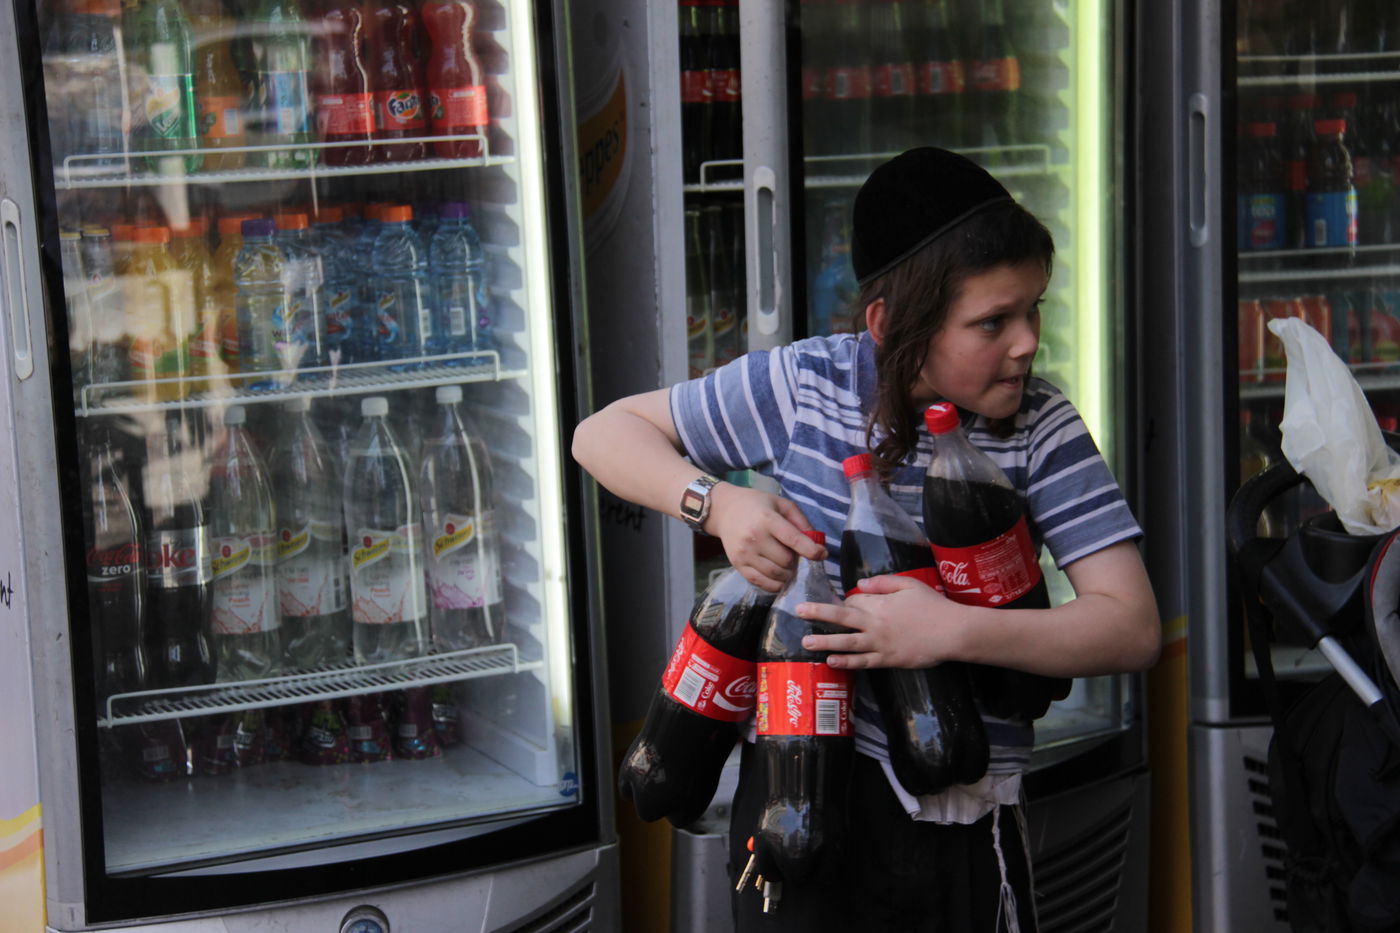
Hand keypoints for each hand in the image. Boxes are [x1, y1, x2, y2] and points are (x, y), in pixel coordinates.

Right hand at [705, 483, 824, 591]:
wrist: (725, 510)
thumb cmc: (757, 505)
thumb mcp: (781, 504)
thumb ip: (801, 521)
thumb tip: (816, 543)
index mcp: (767, 519)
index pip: (793, 539)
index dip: (812, 550)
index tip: (821, 554)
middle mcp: (754, 538)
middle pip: (786, 560)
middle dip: (796, 560)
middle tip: (793, 553)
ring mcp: (744, 553)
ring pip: (776, 575)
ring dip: (787, 573)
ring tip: (785, 562)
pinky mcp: (737, 565)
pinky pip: (762, 584)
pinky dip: (775, 584)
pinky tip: (778, 576)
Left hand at [796, 574, 962, 669]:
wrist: (952, 632)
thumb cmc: (933, 606)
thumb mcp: (909, 584)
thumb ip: (883, 583)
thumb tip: (860, 585)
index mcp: (880, 604)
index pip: (853, 601)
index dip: (844, 602)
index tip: (841, 605)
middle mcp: (875, 624)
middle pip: (842, 618)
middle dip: (818, 614)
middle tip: (798, 611)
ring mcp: (880, 644)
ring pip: (847, 643)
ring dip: (825, 642)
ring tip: (806, 642)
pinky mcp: (888, 660)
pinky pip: (863, 662)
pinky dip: (846, 663)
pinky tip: (831, 662)